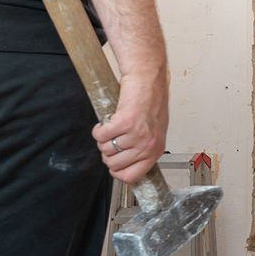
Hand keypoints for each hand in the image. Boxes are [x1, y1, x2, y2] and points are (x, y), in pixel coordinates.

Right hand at [92, 69, 168, 183]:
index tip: (114, 165)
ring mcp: (136, 134)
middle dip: (107, 153)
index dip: (117, 172)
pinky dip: (98, 129)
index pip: (132, 176)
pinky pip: (100, 135)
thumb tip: (128, 163)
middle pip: (114, 165)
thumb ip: (143, 148)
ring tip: (112, 127)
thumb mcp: (154, 131)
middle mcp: (147, 145)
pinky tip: (106, 121)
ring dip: (103, 139)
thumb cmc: (151, 101)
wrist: (147, 79)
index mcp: (155, 150)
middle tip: (112, 140)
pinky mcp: (123, 122)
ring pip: (105, 149)